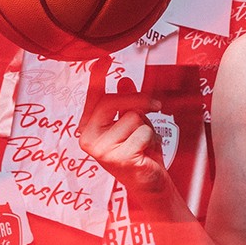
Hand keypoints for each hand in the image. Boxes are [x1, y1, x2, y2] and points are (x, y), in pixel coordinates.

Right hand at [78, 77, 165, 192]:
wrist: (150, 185)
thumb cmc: (141, 155)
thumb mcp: (134, 125)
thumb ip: (127, 105)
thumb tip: (124, 80)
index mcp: (89, 128)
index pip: (93, 97)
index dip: (98, 77)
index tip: (104, 59)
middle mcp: (89, 138)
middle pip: (112, 102)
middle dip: (138, 100)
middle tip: (157, 106)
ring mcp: (101, 150)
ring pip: (133, 117)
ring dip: (147, 128)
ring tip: (144, 144)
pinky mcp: (119, 158)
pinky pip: (143, 132)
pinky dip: (152, 140)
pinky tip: (147, 154)